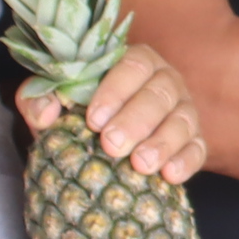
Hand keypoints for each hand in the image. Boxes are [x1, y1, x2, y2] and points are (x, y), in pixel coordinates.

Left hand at [26, 40, 205, 182]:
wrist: (106, 142)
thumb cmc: (81, 115)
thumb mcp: (55, 103)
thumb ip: (40, 99)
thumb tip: (46, 112)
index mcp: (134, 62)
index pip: (132, 65)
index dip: (115, 90)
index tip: (93, 119)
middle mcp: (165, 81)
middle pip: (159, 94)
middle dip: (136, 120)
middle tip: (112, 145)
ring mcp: (184, 111)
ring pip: (183, 120)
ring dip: (162, 142)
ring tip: (140, 165)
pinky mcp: (195, 140)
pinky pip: (198, 148)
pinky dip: (187, 161)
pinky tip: (169, 176)